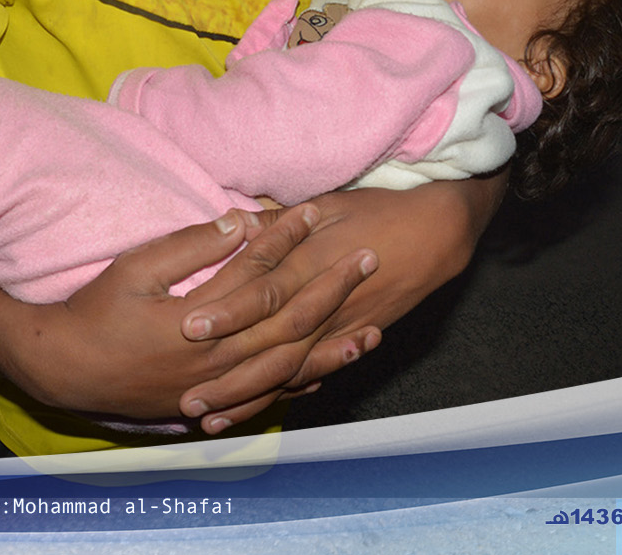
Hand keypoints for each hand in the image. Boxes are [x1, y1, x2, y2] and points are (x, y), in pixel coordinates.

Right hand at [0, 205, 378, 427]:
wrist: (65, 371)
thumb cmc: (95, 312)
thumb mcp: (136, 268)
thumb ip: (191, 246)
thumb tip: (241, 220)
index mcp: (205, 320)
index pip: (260, 271)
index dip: (290, 239)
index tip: (318, 212)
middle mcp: (220, 360)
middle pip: (290, 322)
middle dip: (333, 289)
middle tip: (369, 260)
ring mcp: (219, 388)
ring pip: (289, 367)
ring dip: (332, 346)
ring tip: (373, 330)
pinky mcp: (211, 404)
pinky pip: (268, 397)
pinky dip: (300, 384)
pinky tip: (324, 374)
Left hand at [177, 177, 505, 430]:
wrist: (434, 233)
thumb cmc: (376, 210)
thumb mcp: (326, 204)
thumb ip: (278, 221)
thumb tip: (235, 222)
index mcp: (308, 264)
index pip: (259, 292)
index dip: (225, 310)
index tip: (188, 327)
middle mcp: (320, 304)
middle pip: (267, 344)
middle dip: (226, 374)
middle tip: (186, 398)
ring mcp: (336, 328)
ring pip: (287, 370)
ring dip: (249, 396)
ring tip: (212, 419)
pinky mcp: (348, 339)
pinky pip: (313, 373)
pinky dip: (285, 394)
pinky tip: (260, 409)